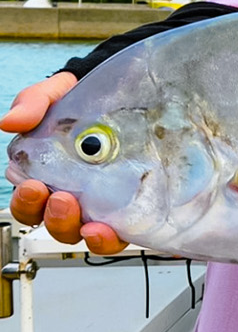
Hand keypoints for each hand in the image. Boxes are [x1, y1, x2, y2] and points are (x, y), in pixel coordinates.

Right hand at [3, 73, 128, 254]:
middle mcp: (72, 196)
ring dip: (84, 233)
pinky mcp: (131, 206)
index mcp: (46, 176)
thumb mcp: (53, 97)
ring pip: (85, 234)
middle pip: (55, 224)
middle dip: (55, 218)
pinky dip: (113, 237)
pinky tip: (113, 230)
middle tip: (62, 199)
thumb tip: (11, 121)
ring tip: (90, 223)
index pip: (28, 203)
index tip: (32, 186)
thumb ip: (32, 106)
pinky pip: (120, 233)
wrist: (123, 94)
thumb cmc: (82, 100)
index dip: (27, 203)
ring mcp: (102, 204)